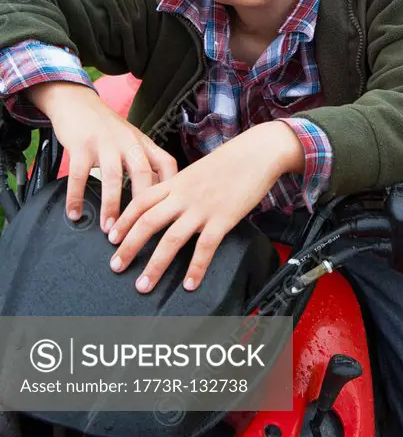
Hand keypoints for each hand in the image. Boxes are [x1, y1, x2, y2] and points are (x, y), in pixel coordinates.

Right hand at [28, 82, 177, 229]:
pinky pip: (80, 175)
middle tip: (138, 233)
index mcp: (143, 143)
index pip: (167, 164)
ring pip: (113, 177)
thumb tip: (158, 197)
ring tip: (109, 230)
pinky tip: (75, 214)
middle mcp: (128, 142)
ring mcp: (105, 143)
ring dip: (111, 206)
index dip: (172, 187)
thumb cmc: (108, 128)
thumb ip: (144, 163)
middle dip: (141, 205)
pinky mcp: (81, 145)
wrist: (77, 102)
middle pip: (143, 173)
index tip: (170, 212)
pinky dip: (76, 197)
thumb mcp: (132, 141)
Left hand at [108, 121, 303, 292]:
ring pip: (171, 239)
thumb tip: (169, 205)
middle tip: (116, 267)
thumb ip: (180, 188)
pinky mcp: (223, 218)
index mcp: (176, 181)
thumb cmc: (230, 161)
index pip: (140, 201)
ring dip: (155, 265)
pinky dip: (196, 268)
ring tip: (143, 285)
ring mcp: (202, 207)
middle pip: (147, 222)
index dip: (123, 221)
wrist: (257, 152)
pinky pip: (205, 247)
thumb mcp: (197, 170)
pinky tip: (190, 284)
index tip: (111, 239)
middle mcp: (184, 195)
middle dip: (129, 247)